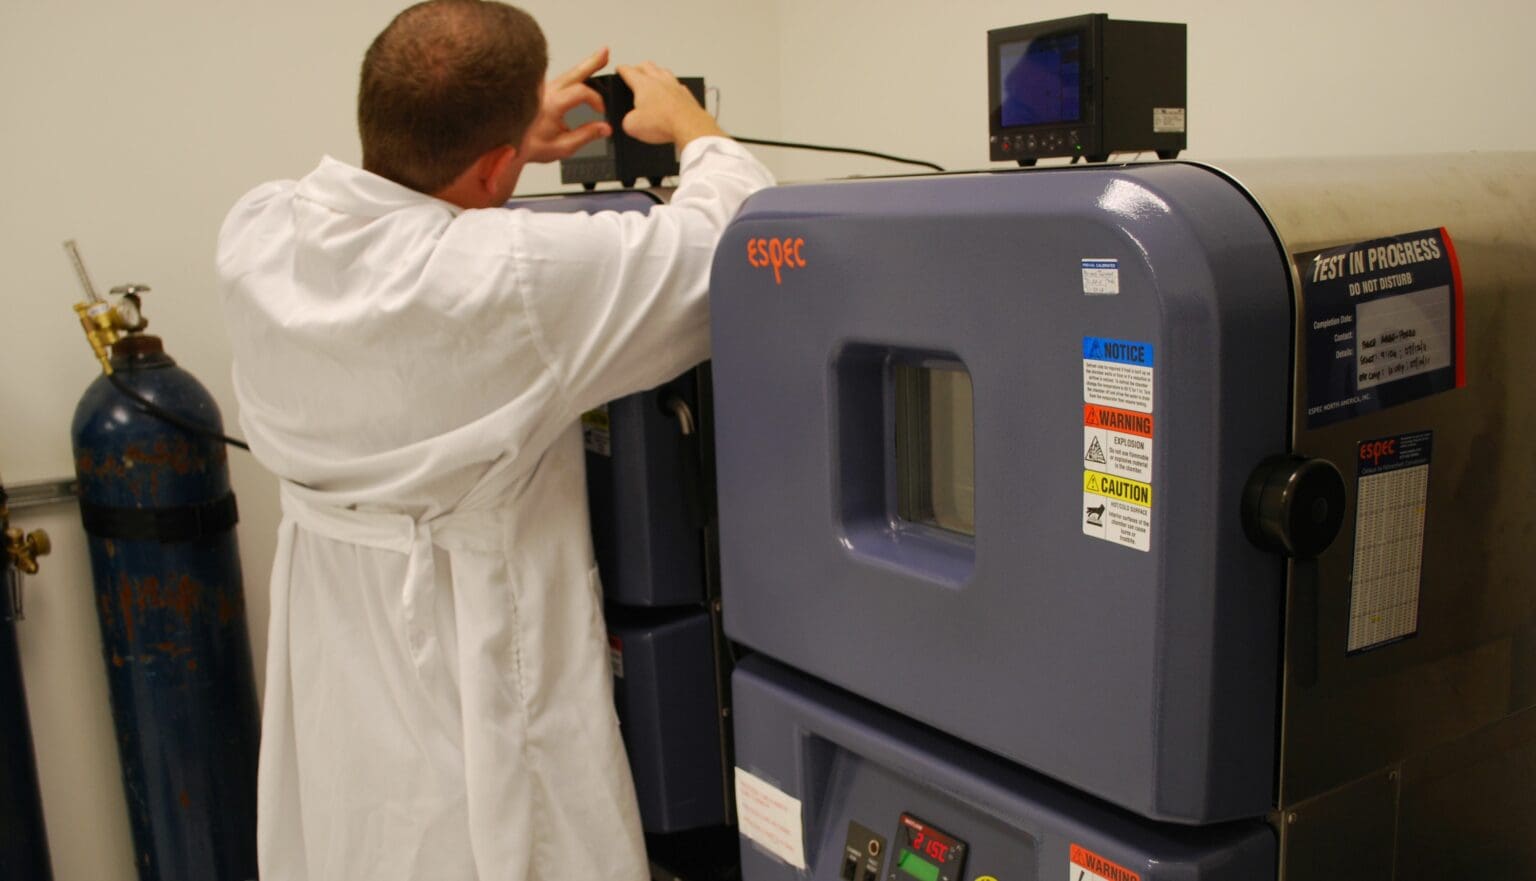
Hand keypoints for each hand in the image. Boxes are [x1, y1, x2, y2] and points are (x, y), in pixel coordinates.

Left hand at [520, 47, 612, 163]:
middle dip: (592, 62)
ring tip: (599, 57)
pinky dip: (572, 74)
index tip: (601, 111)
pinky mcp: (540, 92)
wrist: (509, 146)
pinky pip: (559, 79)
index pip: (581, 92)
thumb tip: (605, 128)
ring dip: (584, 65)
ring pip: (566, 73)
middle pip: (573, 73)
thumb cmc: (532, 147)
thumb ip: (586, 136)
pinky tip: (581, 72)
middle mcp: (546, 93)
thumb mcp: (563, 147)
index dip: (595, 100)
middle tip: (605, 53)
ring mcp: (542, 90)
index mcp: (552, 105)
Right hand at [616, 61, 723, 149]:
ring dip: (657, 72)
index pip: (628, 71)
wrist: (690, 126)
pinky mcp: (686, 94)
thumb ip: (627, 121)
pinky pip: (678, 85)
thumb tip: (631, 121)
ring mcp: (675, 85)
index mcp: (643, 84)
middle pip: (647, 65)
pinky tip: (672, 91)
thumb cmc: (664, 122)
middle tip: (635, 70)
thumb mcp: (632, 126)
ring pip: (664, 71)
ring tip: (654, 76)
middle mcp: (659, 80)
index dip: (621, 70)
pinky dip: (672, 86)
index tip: (620, 69)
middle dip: (638, 67)